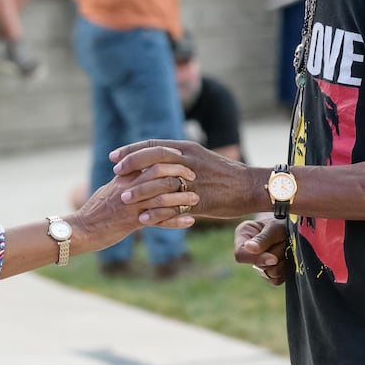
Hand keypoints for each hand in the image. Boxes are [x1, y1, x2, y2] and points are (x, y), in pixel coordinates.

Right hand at [75, 164, 198, 249]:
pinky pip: (159, 220)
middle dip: (178, 173)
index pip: (147, 159)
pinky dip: (176, 220)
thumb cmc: (95, 210)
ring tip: (195, 199)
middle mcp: (128, 188)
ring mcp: (130, 205)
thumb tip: (137, 171)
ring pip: (161, 196)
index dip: (167, 157)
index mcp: (123, 178)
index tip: (181, 158)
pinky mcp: (132, 222)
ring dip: (181, 197)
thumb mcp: (109, 189)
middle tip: (193, 176)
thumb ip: (125, 180)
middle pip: (158, 173)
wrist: (81, 230)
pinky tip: (189, 221)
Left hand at [111, 138, 249, 223]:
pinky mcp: (200, 201)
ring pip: (161, 183)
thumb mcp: (200, 158)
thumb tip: (157, 159)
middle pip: (153, 159)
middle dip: (131, 166)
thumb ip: (178, 158)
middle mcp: (188, 161)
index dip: (131, 150)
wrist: (250, 187)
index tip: (114, 156)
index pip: (153, 145)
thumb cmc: (224, 173)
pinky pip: (174, 207)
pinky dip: (157, 213)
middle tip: (115, 174)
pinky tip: (143, 219)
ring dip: (139, 191)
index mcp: (187, 149)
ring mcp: (194, 181)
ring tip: (123, 199)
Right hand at [234, 215, 287, 285]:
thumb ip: (263, 238)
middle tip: (284, 241)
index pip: (240, 254)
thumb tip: (249, 248)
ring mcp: (259, 264)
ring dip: (283, 261)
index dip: (256, 258)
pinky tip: (288, 257)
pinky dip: (286, 270)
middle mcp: (249, 253)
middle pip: (258, 266)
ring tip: (287, 247)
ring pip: (270, 274)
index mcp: (242, 237)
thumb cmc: (283, 221)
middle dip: (275, 255)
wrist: (295, 226)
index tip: (274, 258)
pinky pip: (277, 279)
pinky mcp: (271, 274)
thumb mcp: (274, 226)